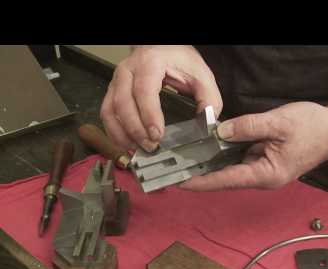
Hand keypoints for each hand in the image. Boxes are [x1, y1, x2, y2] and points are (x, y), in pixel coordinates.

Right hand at [100, 45, 222, 151]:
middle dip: (135, 129)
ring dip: (122, 134)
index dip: (149, 115)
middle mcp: (128, 70)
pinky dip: (114, 132)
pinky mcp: (113, 91)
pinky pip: (107, 113)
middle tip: (151, 146)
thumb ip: (209, 97)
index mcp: (150, 62)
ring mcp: (117, 81)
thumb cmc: (179, 59)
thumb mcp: (200, 73)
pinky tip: (127, 144)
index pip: (144, 90)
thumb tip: (208, 121)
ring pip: (110, 110)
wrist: (162, 47)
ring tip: (138, 149)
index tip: (157, 134)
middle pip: (123, 102)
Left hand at [179, 102, 327, 190]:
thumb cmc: (313, 128)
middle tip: (176, 168)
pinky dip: (225, 155)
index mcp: (266, 174)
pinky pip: (240, 160)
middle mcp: (263, 177)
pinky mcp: (266, 162)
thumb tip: (220, 132)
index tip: (180, 182)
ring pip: (232, 169)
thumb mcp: (278, 123)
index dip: (201, 181)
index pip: (226, 180)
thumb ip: (247, 127)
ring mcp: (265, 170)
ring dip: (211, 165)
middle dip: (201, 174)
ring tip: (187, 159)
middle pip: (226, 178)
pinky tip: (211, 147)